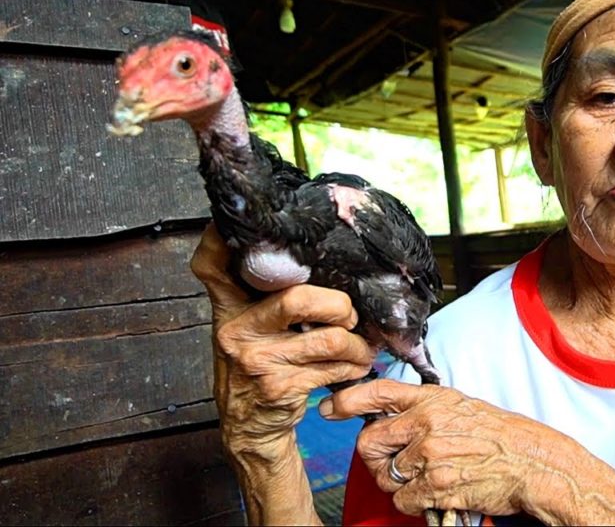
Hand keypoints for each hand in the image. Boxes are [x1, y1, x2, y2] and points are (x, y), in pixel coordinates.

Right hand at [190, 224, 375, 458]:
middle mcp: (236, 330)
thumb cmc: (257, 365)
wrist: (248, 427)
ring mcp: (257, 360)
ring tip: (360, 347)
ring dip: (356, 344)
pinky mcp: (280, 387)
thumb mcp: (246, 326)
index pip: (213, 265)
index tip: (261, 229)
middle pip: (298, 299)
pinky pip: (334, 368)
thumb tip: (312, 254)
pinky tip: (352, 367)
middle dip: (339, 304)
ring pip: (329, 339)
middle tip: (348, 315)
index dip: (223, 240)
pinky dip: (353, 367)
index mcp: (227, 307)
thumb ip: (262, 294)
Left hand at [321, 379, 577, 519]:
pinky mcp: (437, 485)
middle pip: (369, 442)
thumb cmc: (500, 436)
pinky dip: (414, 502)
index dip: (348, 400)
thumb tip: (389, 416)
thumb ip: (424, 408)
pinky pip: (403, 499)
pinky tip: (435, 492)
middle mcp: (427, 423)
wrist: (532, 462)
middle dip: (374, 458)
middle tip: (392, 464)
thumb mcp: (461, 406)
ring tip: (425, 478)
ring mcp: (430, 454)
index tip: (331, 408)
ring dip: (399, 483)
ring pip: (386, 476)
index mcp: (433, 399)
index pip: (379, 392)